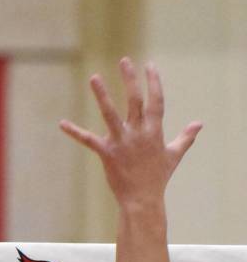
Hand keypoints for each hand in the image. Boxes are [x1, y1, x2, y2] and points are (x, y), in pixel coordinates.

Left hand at [59, 57, 201, 210]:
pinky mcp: (107, 153)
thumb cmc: (158, 178)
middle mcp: (139, 133)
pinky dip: (75, 132)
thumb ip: (185, 137)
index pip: (156, 101)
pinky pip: (88, 140)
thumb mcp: (174, 155)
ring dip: (102, 95)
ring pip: (110, 114)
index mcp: (154, 131)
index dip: (153, 82)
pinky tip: (62, 123)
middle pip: (134, 101)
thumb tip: (199, 124)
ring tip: (94, 77)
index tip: (149, 65)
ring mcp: (122, 142)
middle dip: (130, 80)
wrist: (143, 200)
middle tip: (124, 60)